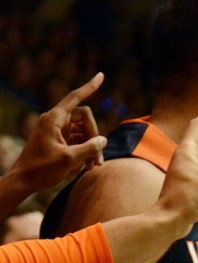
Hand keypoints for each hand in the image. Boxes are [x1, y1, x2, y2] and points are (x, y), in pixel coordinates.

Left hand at [8, 72, 106, 191]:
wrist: (24, 181)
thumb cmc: (42, 169)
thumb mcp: (70, 159)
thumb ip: (90, 148)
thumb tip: (103, 140)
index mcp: (54, 119)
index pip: (75, 97)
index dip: (89, 87)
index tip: (101, 75)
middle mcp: (55, 121)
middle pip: (85, 119)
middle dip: (95, 136)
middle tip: (98, 158)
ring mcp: (57, 131)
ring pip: (83, 131)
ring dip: (92, 147)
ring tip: (94, 166)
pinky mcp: (58, 140)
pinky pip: (78, 140)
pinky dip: (85, 151)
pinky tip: (88, 166)